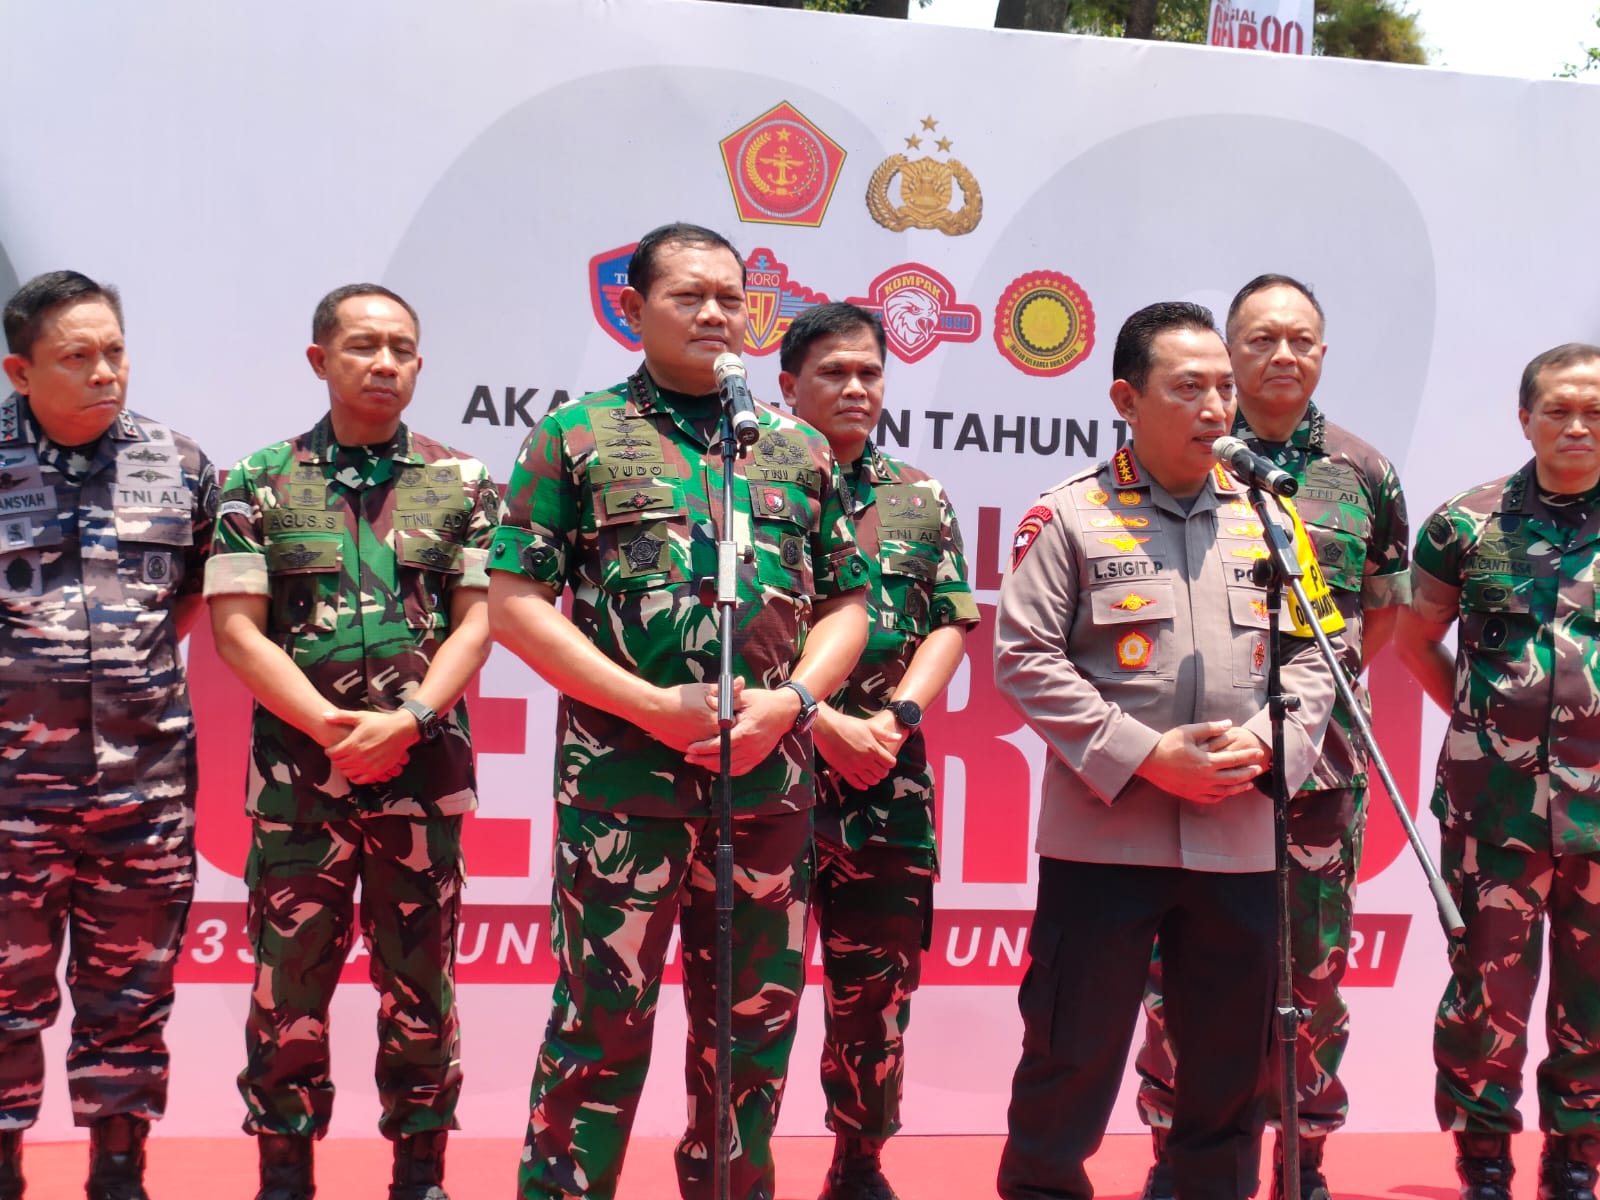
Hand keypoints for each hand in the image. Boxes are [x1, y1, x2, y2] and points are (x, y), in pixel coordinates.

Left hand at [323, 709, 416, 784]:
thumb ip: (341, 717)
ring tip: (347, 762)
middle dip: (335, 760)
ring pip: (347, 773)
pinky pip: (360, 780)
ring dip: (344, 768)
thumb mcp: (361, 716)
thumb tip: (324, 716)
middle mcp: (359, 757)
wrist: (402, 730)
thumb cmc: (381, 722)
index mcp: (353, 744)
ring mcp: (368, 765)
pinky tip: (355, 771)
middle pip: (338, 764)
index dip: (329, 751)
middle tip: (338, 755)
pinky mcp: (377, 771)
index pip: (332, 753)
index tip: (331, 749)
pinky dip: (355, 777)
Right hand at [640, 680, 740, 751]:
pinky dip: (703, 744)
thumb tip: (741, 682)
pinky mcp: (689, 751)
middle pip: (727, 734)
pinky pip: (702, 751)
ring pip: (715, 744)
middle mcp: (710, 735)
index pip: (736, 721)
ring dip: (714, 737)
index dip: (734, 715)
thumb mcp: (703, 690)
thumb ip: (725, 689)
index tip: (729, 710)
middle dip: (726, 727)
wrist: (654, 710)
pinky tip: (696, 732)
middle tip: (715, 718)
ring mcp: (699, 745)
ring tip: (703, 724)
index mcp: (717, 719)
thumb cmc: (678, 698)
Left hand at [684, 682, 794, 775]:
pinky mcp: (758, 758)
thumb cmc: (764, 702)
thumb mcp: (746, 697)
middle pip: (723, 759)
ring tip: (698, 761)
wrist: (785, 711)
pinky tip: (715, 765)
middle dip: (703, 759)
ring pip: (730, 767)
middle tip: (688, 757)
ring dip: (713, 766)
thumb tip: (709, 700)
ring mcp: (756, 755)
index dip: (704, 748)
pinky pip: (740, 770)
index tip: (690, 748)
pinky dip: (726, 770)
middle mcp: (751, 747)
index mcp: (746, 731)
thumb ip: (727, 700)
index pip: (720, 744)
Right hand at [814, 708, 902, 789]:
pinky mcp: (844, 770)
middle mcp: (865, 760)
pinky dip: (861, 785)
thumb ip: (884, 734)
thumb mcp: (868, 726)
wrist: (827, 728)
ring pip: (870, 781)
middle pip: (881, 773)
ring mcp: (854, 767)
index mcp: (873, 749)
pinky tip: (863, 784)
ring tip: (872, 774)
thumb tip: (899, 737)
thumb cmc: (848, 724)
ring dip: (874, 779)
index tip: (887, 760)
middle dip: (883, 771)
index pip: (890, 763)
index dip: (890, 762)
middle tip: (880, 767)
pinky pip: (855, 783)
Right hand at [1134, 720, 1266, 803]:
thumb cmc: (1167, 744)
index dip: (1248, 756)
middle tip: (1259, 769)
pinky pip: (1212, 799)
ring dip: (1239, 786)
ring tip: (1249, 783)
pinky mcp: (1191, 794)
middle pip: (1234, 777)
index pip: (1234, 759)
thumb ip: (1211, 728)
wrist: (1147, 761)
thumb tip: (1229, 723)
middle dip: (1249, 772)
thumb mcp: (1188, 731)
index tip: (1258, 752)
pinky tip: (1226, 792)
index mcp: (1207, 761)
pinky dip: (1222, 796)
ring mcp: (1199, 788)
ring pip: (1226, 790)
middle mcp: (1206, 778)